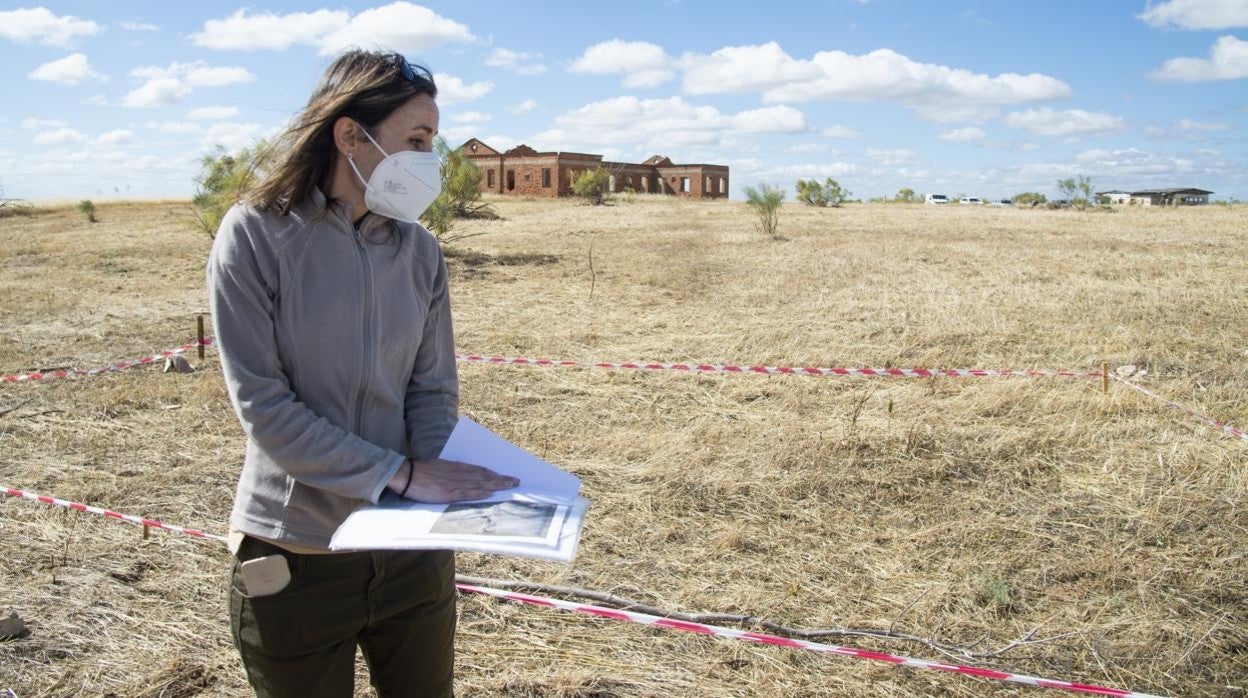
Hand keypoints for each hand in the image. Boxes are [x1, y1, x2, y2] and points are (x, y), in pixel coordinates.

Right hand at [389, 458, 518, 502]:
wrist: (407, 475)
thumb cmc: (421, 471)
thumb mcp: (440, 467)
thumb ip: (453, 471)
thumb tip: (464, 475)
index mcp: (456, 467)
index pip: (480, 470)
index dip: (494, 473)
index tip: (506, 476)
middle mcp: (458, 473)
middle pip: (484, 476)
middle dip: (501, 479)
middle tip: (516, 481)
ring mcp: (454, 483)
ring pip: (479, 484)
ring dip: (495, 485)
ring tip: (509, 486)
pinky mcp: (447, 493)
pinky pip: (466, 493)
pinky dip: (478, 493)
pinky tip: (489, 494)